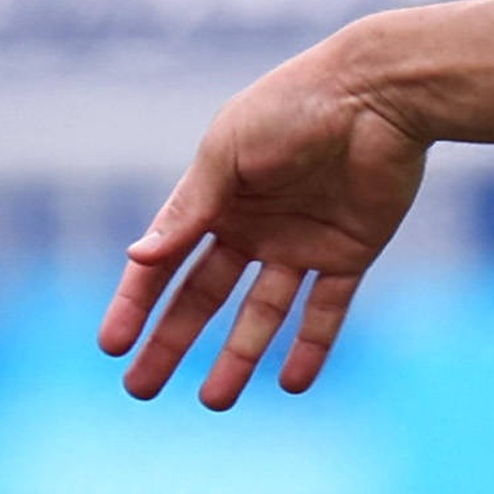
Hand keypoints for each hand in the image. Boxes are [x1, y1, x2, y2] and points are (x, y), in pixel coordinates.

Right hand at [100, 38, 433, 405]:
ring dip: (237, 357)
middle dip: (170, 342)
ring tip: (214, 402)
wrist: (381, 91)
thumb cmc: (295, 106)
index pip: (166, 261)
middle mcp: (254, 226)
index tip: (112, 345)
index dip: (136, 303)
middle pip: (203, 297)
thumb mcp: (228, 153)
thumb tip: (136, 258)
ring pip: (261, 314)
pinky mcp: (350, 253)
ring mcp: (301, 242)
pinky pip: (326, 310)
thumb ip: (190, 208)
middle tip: (140, 390)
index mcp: (216, 197)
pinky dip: (311, 347)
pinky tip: (290, 383)